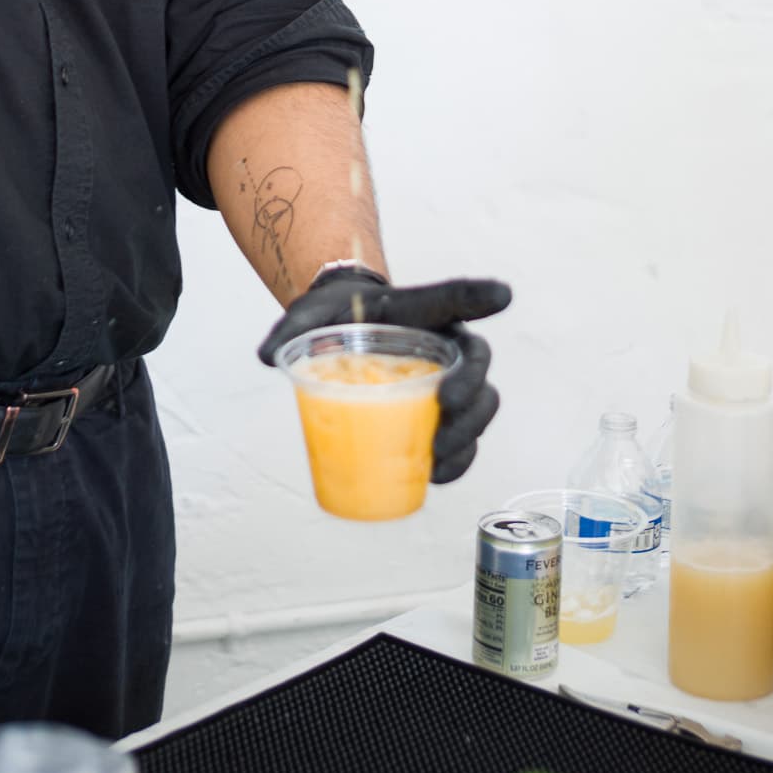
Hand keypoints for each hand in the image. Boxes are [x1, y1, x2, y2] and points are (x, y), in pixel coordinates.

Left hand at [258, 272, 511, 481]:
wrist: (346, 335)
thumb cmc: (338, 318)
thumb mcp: (314, 314)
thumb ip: (293, 327)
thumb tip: (268, 356)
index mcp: (424, 311)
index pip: (454, 298)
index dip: (479, 296)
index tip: (503, 294)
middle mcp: (448, 346)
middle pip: (478, 365)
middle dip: (471, 391)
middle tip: (445, 408)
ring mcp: (451, 382)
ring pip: (480, 408)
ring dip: (467, 436)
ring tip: (437, 459)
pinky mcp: (442, 416)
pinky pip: (463, 441)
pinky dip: (455, 462)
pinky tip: (434, 478)